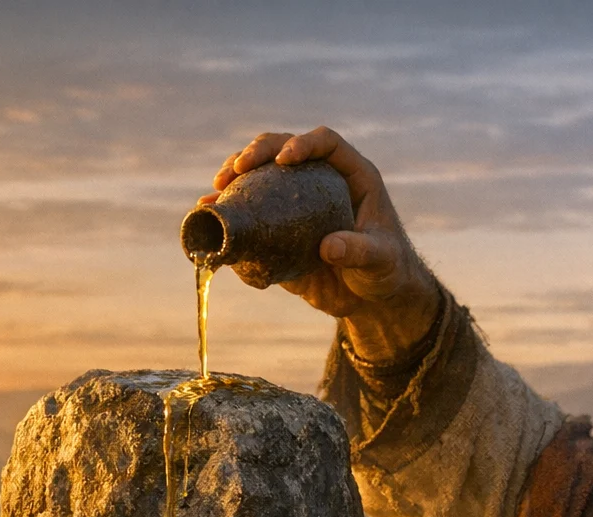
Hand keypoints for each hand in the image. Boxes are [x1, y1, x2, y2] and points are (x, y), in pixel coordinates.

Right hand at [199, 127, 440, 361]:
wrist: (371, 297)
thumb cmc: (386, 270)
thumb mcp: (379, 260)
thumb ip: (359, 251)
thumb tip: (327, 247)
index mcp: (351, 175)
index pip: (326, 142)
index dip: (303, 143)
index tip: (285, 160)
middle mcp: (319, 179)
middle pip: (283, 148)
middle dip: (257, 153)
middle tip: (237, 170)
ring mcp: (295, 200)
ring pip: (261, 174)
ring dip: (236, 175)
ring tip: (218, 189)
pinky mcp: (277, 226)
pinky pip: (249, 210)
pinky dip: (228, 208)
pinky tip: (206, 211)